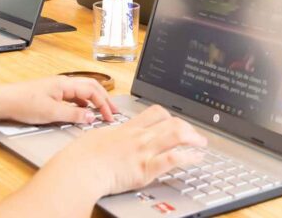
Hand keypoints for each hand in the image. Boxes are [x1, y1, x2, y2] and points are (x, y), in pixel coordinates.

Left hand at [0, 76, 117, 124]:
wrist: (4, 101)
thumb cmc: (24, 104)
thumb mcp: (51, 113)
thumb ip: (73, 115)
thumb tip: (91, 117)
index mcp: (65, 84)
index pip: (92, 91)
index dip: (104, 104)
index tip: (110, 116)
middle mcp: (63, 83)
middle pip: (90, 87)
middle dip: (104, 99)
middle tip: (113, 111)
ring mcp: (57, 88)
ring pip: (82, 92)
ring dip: (94, 101)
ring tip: (101, 112)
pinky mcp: (51, 94)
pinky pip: (73, 97)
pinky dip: (82, 104)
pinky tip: (82, 112)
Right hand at [40, 104, 206, 198]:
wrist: (79, 168)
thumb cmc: (81, 156)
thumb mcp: (95, 138)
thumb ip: (106, 138)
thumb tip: (104, 140)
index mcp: (127, 129)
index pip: (154, 113)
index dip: (169, 115)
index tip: (175, 120)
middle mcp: (139, 137)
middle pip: (171, 121)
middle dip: (187, 127)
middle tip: (195, 134)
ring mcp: (144, 151)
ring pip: (177, 135)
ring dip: (194, 138)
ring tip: (202, 144)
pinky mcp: (146, 168)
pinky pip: (173, 158)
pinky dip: (188, 157)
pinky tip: (196, 159)